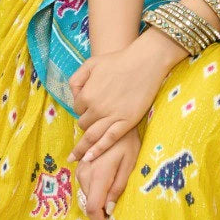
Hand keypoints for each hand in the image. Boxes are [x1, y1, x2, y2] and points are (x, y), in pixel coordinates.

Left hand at [66, 40, 169, 162]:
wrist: (145, 62)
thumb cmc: (119, 60)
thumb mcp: (91, 63)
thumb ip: (77, 79)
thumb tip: (74, 96)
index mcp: (87, 94)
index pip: (77, 108)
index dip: (82, 107)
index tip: (90, 104)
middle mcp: (97, 108)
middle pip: (84, 123)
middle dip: (86, 122)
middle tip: (94, 119)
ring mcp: (112, 117)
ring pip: (92, 136)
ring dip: (83, 146)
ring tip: (75, 157)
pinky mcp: (127, 122)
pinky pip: (108, 140)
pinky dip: (97, 151)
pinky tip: (89, 159)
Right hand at [74, 126, 141, 219]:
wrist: (115, 121)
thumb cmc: (128, 143)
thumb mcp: (129, 165)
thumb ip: (118, 188)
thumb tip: (108, 211)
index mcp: (98, 175)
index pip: (93, 208)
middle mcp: (85, 174)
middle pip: (89, 204)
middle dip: (99, 218)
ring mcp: (80, 169)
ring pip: (86, 196)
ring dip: (97, 206)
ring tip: (110, 210)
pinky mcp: (80, 165)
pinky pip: (85, 187)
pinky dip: (93, 195)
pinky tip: (105, 194)